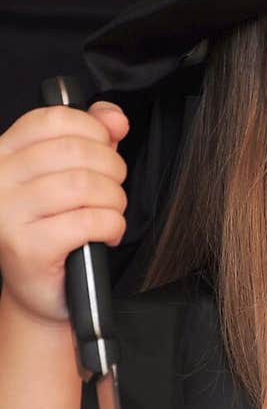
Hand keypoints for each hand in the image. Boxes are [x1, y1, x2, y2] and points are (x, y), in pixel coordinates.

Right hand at [0, 102, 128, 325]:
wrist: (40, 290)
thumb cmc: (54, 229)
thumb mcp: (69, 174)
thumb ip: (92, 137)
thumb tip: (114, 118)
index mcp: (3, 155)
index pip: (51, 120)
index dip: (91, 129)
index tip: (106, 146)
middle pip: (73, 151)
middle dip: (111, 168)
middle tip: (113, 188)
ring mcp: (7, 214)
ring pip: (83, 185)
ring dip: (113, 199)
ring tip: (111, 212)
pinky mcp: (25, 247)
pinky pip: (87, 221)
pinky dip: (112, 225)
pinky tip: (107, 233)